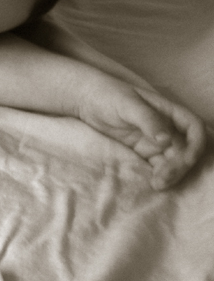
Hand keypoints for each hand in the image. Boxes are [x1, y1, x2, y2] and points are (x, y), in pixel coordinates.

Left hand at [78, 81, 205, 189]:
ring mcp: (154, 142)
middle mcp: (166, 128)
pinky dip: (157, 175)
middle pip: (185, 150)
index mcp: (169, 112)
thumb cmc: (108, 95)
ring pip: (172, 161)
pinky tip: (150, 183)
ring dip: (170, 174)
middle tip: (163, 180)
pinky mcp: (140, 152)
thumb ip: (148, 120)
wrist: (86, 101)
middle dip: (180, 167)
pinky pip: (155, 166)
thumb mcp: (128, 104)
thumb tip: (166, 140)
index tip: (184, 160)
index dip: (195, 146)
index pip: (194, 129)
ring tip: (157, 185)